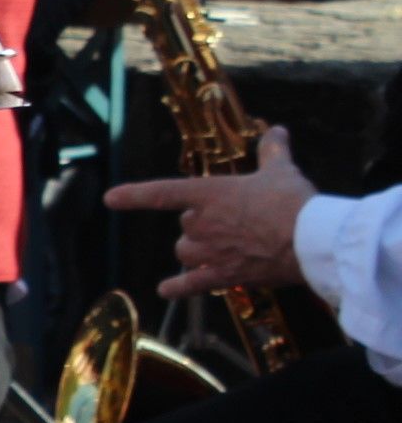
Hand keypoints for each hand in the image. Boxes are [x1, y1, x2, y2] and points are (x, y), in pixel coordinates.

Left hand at [103, 126, 319, 297]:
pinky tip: (166, 291)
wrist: (312, 240)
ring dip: (197, 251)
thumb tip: (277, 131)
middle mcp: (201, 223)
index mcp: (208, 194)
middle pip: (186, 226)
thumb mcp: (281, 170)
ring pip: (186, 253)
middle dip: (203, 225)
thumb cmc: (294, 202)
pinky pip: (191, 284)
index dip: (135, 195)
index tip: (111, 199)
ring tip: (226, 247)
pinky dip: (178, 289)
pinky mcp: (222, 276)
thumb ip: (272, 151)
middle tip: (237, 223)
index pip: (163, 193)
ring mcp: (209, 252)